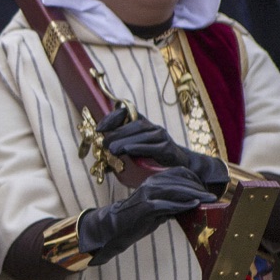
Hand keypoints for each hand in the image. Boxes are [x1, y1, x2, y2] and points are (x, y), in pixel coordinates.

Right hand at [77, 166, 212, 265]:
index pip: (180, 172)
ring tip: (208, 200)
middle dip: (199, 188)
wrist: (115, 228)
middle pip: (180, 180)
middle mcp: (150, 184)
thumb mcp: (159, 206)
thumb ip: (174, 201)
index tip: (206, 190)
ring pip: (176, 190)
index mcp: (154, 180)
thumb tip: (195, 201)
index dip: (196, 179)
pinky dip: (182, 205)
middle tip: (212, 197)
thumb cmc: (138, 218)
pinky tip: (194, 206)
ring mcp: (147, 195)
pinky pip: (168, 204)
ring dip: (194, 195)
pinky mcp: (145, 207)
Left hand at [94, 107, 226, 193]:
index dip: (112, 118)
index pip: (127, 113)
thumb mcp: (134, 151)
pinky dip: (139, 147)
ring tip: (111, 149)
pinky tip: (128, 151)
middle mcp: (153, 128)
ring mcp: (162, 137)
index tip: (99, 129)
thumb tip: (100, 158)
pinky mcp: (168, 149)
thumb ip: (119, 150)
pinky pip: (153, 146)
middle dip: (116, 133)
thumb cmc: (153, 158)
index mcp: (143, 125)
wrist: (181, 166)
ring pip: (142, 134)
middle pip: (134, 124)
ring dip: (124, 141)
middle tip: (103, 144)